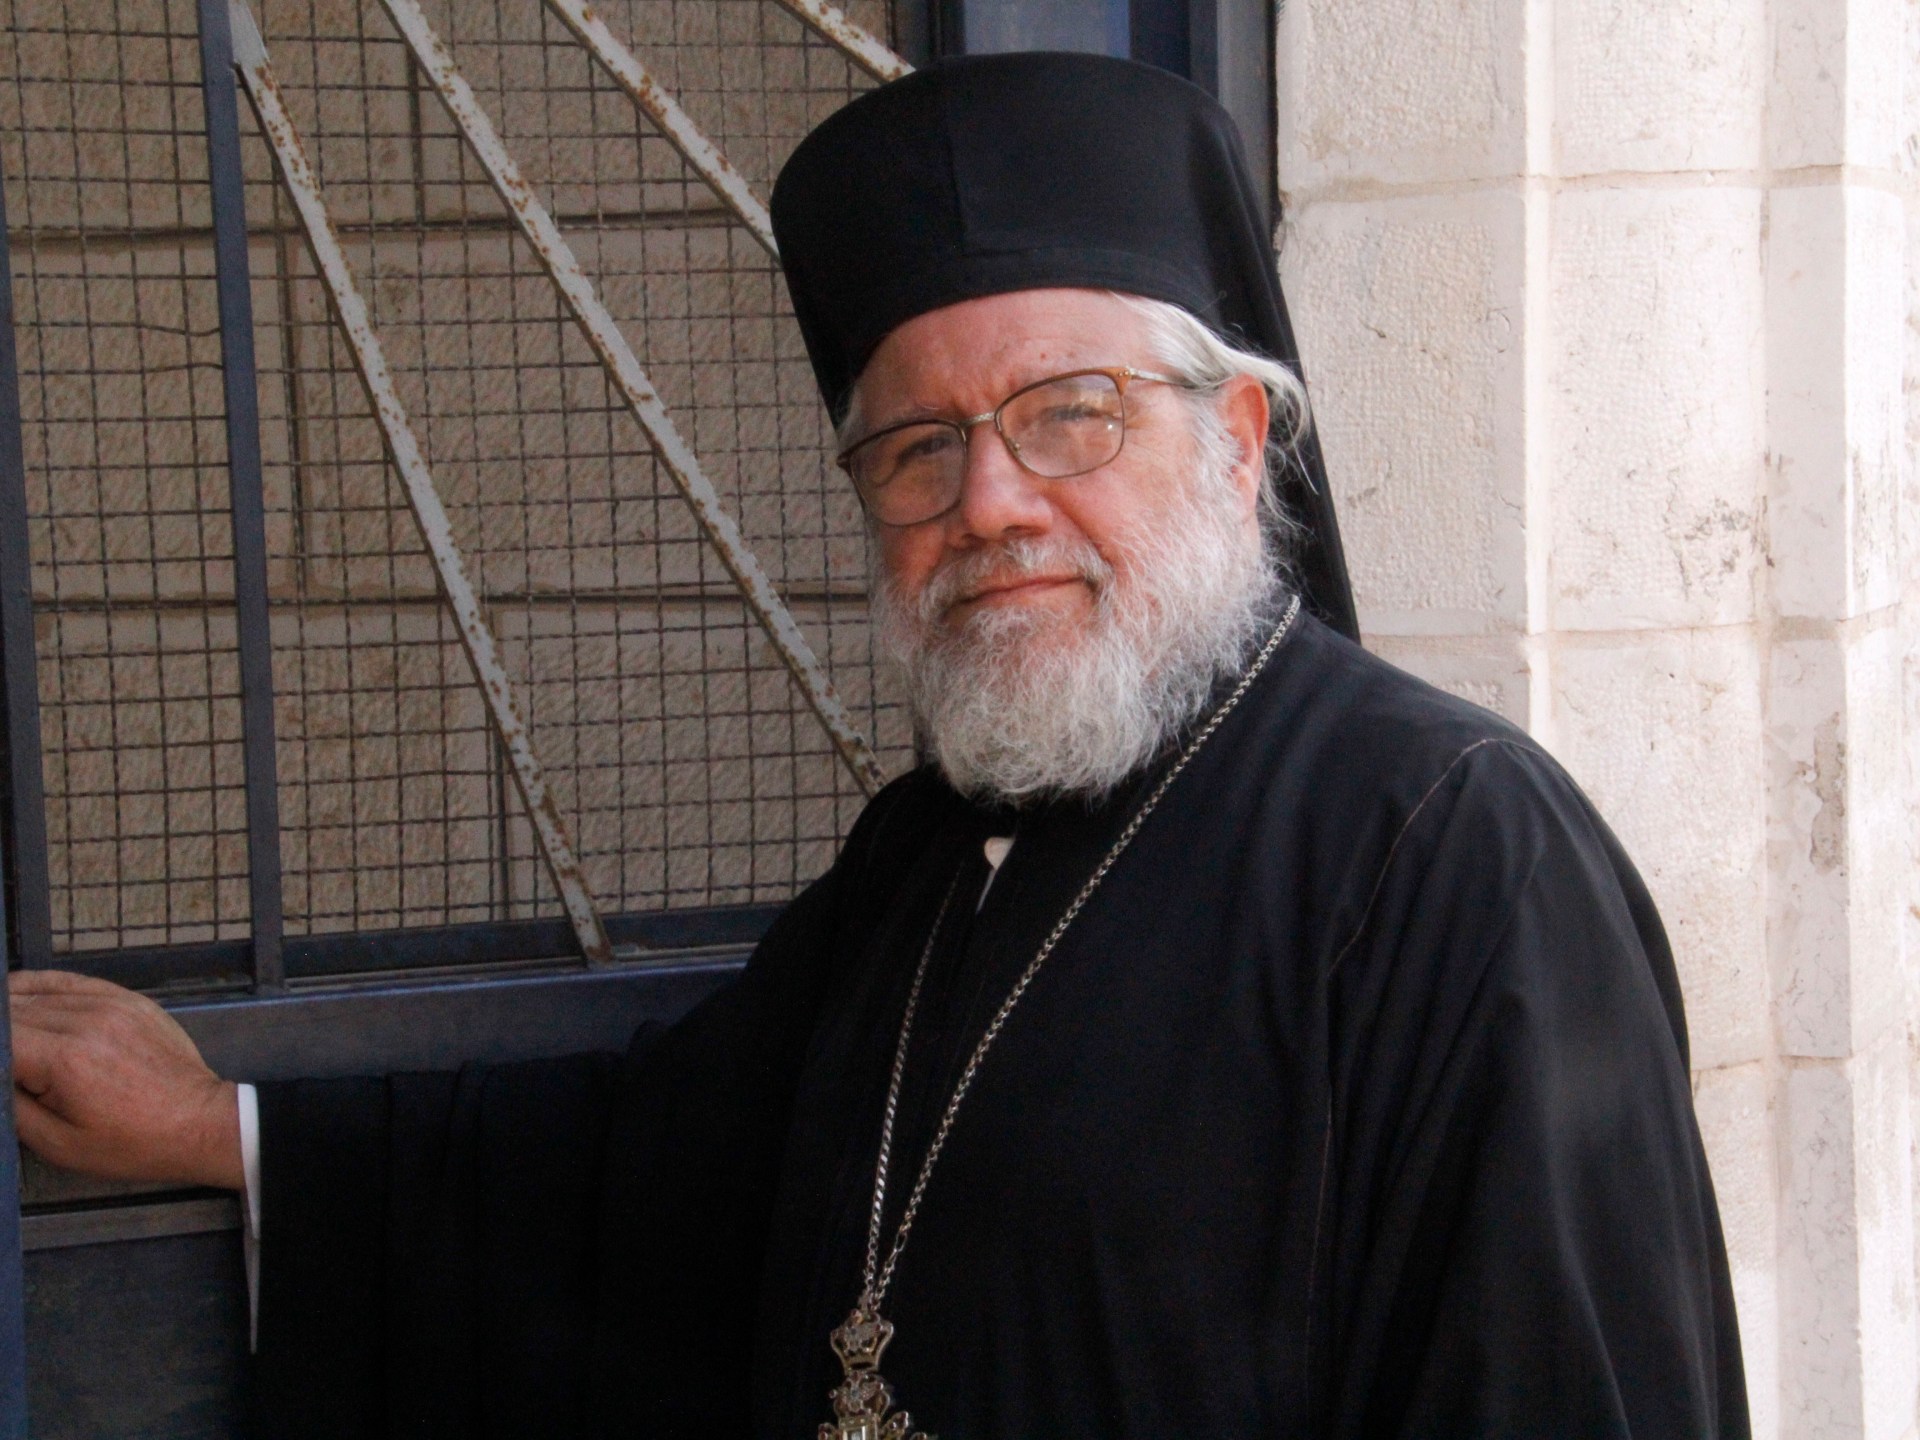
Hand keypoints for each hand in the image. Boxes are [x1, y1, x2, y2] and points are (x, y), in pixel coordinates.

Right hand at [8, 971, 241, 1189]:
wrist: (199, 1123)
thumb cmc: (132, 1143)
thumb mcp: (58, 1144)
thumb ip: (12, 1105)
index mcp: (65, 1059)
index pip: (0, 1035)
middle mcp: (86, 1021)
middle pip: (13, 1010)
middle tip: (5, 1060)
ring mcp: (111, 1003)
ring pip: (36, 990)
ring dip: (11, 1008)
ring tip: (5, 1033)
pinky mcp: (127, 998)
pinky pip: (70, 981)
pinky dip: (40, 987)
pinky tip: (21, 998)